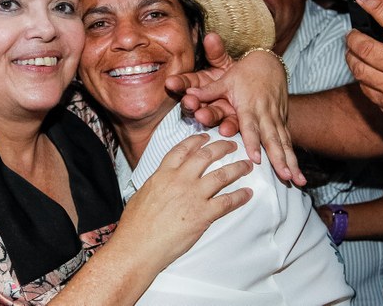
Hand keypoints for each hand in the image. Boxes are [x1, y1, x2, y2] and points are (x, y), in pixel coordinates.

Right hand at [116, 134, 252, 272]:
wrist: (137, 246)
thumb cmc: (135, 225)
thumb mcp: (142, 194)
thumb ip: (157, 183)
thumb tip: (161, 181)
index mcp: (163, 174)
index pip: (183, 149)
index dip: (197, 140)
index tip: (206, 136)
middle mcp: (180, 180)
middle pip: (206, 155)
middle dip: (223, 147)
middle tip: (233, 145)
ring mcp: (193, 196)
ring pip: (222, 175)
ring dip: (238, 168)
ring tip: (247, 165)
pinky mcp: (203, 215)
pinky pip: (227, 202)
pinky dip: (240, 196)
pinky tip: (248, 194)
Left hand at [166, 33, 303, 185]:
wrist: (269, 63)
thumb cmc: (245, 72)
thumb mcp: (226, 79)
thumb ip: (209, 90)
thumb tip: (189, 94)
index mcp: (250, 105)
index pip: (251, 126)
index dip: (254, 142)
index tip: (257, 159)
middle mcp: (265, 113)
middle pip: (273, 138)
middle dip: (280, 158)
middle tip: (285, 176)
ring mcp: (276, 117)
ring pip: (284, 141)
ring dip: (291, 161)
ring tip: (297, 179)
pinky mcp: (283, 119)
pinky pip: (289, 139)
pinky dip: (293, 156)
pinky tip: (297, 173)